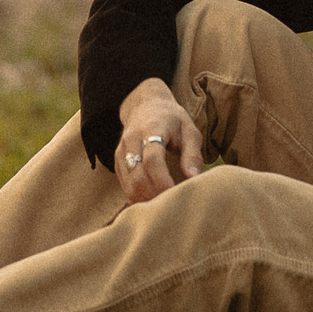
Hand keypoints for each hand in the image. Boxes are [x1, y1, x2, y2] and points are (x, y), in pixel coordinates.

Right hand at [114, 78, 204, 203]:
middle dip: (155, 195)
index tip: (175, 194)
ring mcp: (121, 152)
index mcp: (152, 129)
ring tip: (165, 206)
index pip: (152, 159)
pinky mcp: (117, 162)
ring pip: (129, 185)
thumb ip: (192, 154)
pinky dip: (138, 197)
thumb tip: (194, 179)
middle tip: (173, 205)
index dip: (162, 180)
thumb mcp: (189, 130)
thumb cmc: (173, 120)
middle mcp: (132, 141)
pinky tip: (154, 201)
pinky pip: (125, 186)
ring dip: (146, 200)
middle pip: (138, 177)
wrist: (146, 105)